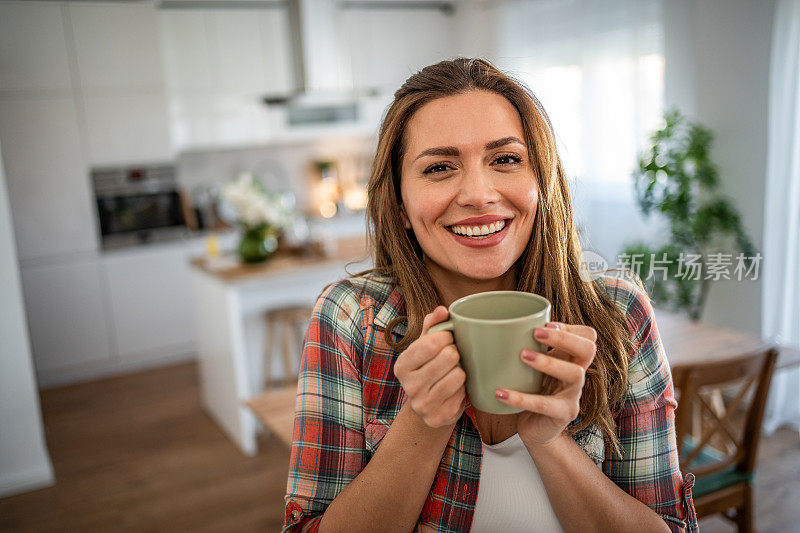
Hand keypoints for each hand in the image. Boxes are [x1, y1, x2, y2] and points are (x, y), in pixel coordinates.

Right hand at [394, 306, 466, 427]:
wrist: (427, 406)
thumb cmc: (427, 368)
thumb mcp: (425, 346)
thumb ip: (432, 324)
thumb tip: (442, 310)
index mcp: (402, 365)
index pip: (429, 343)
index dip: (446, 336)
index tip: (449, 338)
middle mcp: (409, 386)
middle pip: (448, 357)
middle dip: (456, 353)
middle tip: (454, 355)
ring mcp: (423, 404)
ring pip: (458, 376)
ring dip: (461, 370)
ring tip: (455, 371)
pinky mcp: (439, 417)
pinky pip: (463, 394)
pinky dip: (463, 389)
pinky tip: (455, 389)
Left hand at [495, 321, 596, 447]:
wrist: (535, 430)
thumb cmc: (531, 391)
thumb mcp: (533, 368)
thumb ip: (527, 348)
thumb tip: (491, 324)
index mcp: (571, 360)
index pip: (588, 337)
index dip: (572, 328)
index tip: (546, 324)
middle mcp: (578, 375)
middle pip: (588, 350)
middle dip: (564, 338)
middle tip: (536, 332)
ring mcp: (573, 395)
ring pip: (574, 373)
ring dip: (548, 362)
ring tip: (522, 355)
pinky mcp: (563, 414)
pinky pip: (544, 404)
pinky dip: (520, 398)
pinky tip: (500, 393)